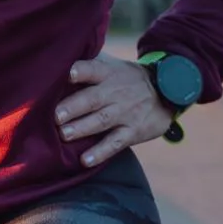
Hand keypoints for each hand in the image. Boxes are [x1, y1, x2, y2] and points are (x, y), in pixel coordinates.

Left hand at [54, 55, 173, 167]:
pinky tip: (85, 160)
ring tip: (64, 135)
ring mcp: (125, 113)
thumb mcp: (112, 66)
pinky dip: (101, 152)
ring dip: (82, 128)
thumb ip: (88, 65)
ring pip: (101, 121)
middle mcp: (115, 92)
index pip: (93, 69)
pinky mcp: (133, 131)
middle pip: (92, 99)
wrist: (167, 91)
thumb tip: (55, 63)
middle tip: (55, 116)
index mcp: (107, 73)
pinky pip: (115, 143)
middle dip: (73, 107)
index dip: (81, 71)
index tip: (68, 74)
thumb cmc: (126, 78)